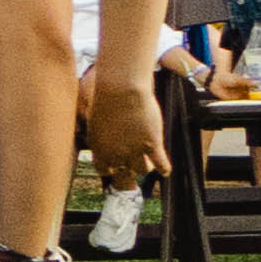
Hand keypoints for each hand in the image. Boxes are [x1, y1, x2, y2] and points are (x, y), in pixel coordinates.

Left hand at [81, 65, 165, 185]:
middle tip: (134, 161)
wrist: (122, 89)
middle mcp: (115, 153)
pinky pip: (161, 164)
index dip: (110, 167)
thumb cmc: (107, 99)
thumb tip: (99, 140)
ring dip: (145, 166)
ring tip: (149, 163)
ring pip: (142, 170)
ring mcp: (134, 150)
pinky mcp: (152, 145)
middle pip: (124, 172)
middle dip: (128, 167)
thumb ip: (99, 135)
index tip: (115, 165)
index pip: (103, 170)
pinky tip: (165, 171)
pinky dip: (164, 169)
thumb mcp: (95, 120)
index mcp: (99, 148)